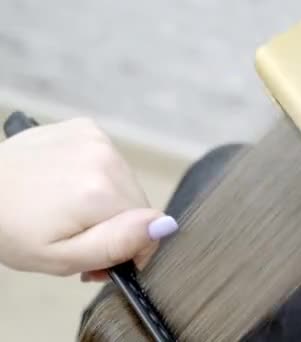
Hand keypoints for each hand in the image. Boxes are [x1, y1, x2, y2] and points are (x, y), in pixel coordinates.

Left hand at [0, 118, 177, 279]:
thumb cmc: (11, 230)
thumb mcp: (60, 258)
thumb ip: (116, 245)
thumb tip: (164, 224)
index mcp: (101, 193)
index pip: (148, 228)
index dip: (129, 249)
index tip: (100, 257)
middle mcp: (105, 159)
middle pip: (137, 204)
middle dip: (116, 223)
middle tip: (78, 234)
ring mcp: (97, 139)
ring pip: (125, 183)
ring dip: (107, 199)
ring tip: (70, 207)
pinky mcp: (88, 128)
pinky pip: (111, 161)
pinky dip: (98, 175)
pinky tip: (69, 182)